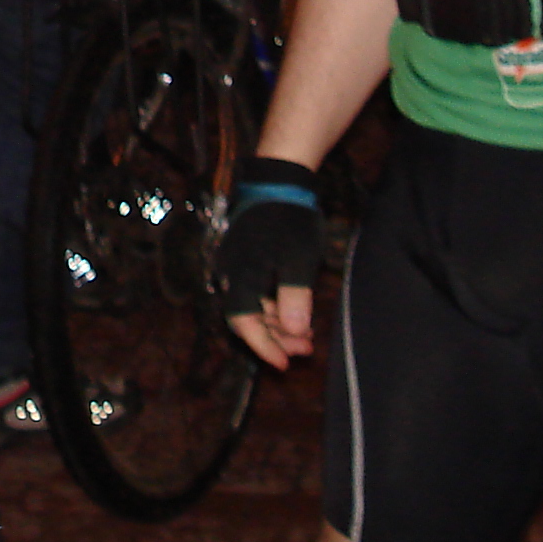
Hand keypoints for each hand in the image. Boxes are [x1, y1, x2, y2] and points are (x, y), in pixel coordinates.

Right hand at [219, 158, 325, 369]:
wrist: (279, 177)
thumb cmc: (289, 217)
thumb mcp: (298, 259)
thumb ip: (294, 297)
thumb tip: (293, 332)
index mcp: (241, 275)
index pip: (243, 322)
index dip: (263, 346)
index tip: (284, 364)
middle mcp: (234, 272)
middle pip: (249, 317)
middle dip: (277, 337)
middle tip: (306, 350)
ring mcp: (240, 263)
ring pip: (256, 304)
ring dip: (280, 323)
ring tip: (308, 334)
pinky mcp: (250, 255)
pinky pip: (260, 289)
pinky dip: (278, 304)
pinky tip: (298, 309)